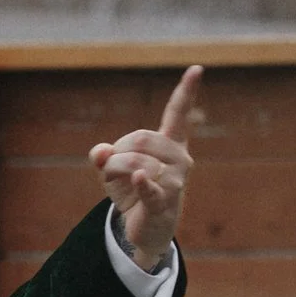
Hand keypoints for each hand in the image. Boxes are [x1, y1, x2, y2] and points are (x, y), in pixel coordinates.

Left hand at [88, 64, 201, 272]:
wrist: (146, 227)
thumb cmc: (134, 191)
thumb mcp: (115, 170)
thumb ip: (105, 155)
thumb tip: (99, 152)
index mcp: (171, 143)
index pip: (179, 114)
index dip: (187, 92)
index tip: (196, 69)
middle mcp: (180, 158)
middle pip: (140, 138)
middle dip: (116, 151)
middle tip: (109, 167)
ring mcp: (175, 180)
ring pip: (136, 161)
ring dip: (113, 170)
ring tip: (112, 180)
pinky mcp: (163, 201)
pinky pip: (151, 188)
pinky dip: (141, 183)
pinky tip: (139, 177)